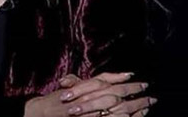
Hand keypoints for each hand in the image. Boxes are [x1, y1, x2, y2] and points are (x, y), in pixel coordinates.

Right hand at [24, 72, 155, 116]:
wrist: (40, 115)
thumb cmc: (51, 103)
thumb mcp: (64, 89)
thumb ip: (74, 81)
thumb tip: (81, 76)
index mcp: (81, 87)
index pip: (102, 79)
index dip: (118, 77)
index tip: (132, 74)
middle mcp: (86, 97)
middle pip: (114, 93)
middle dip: (132, 90)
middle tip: (146, 88)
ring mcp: (89, 111)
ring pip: (117, 108)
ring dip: (135, 105)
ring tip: (148, 102)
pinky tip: (136, 115)